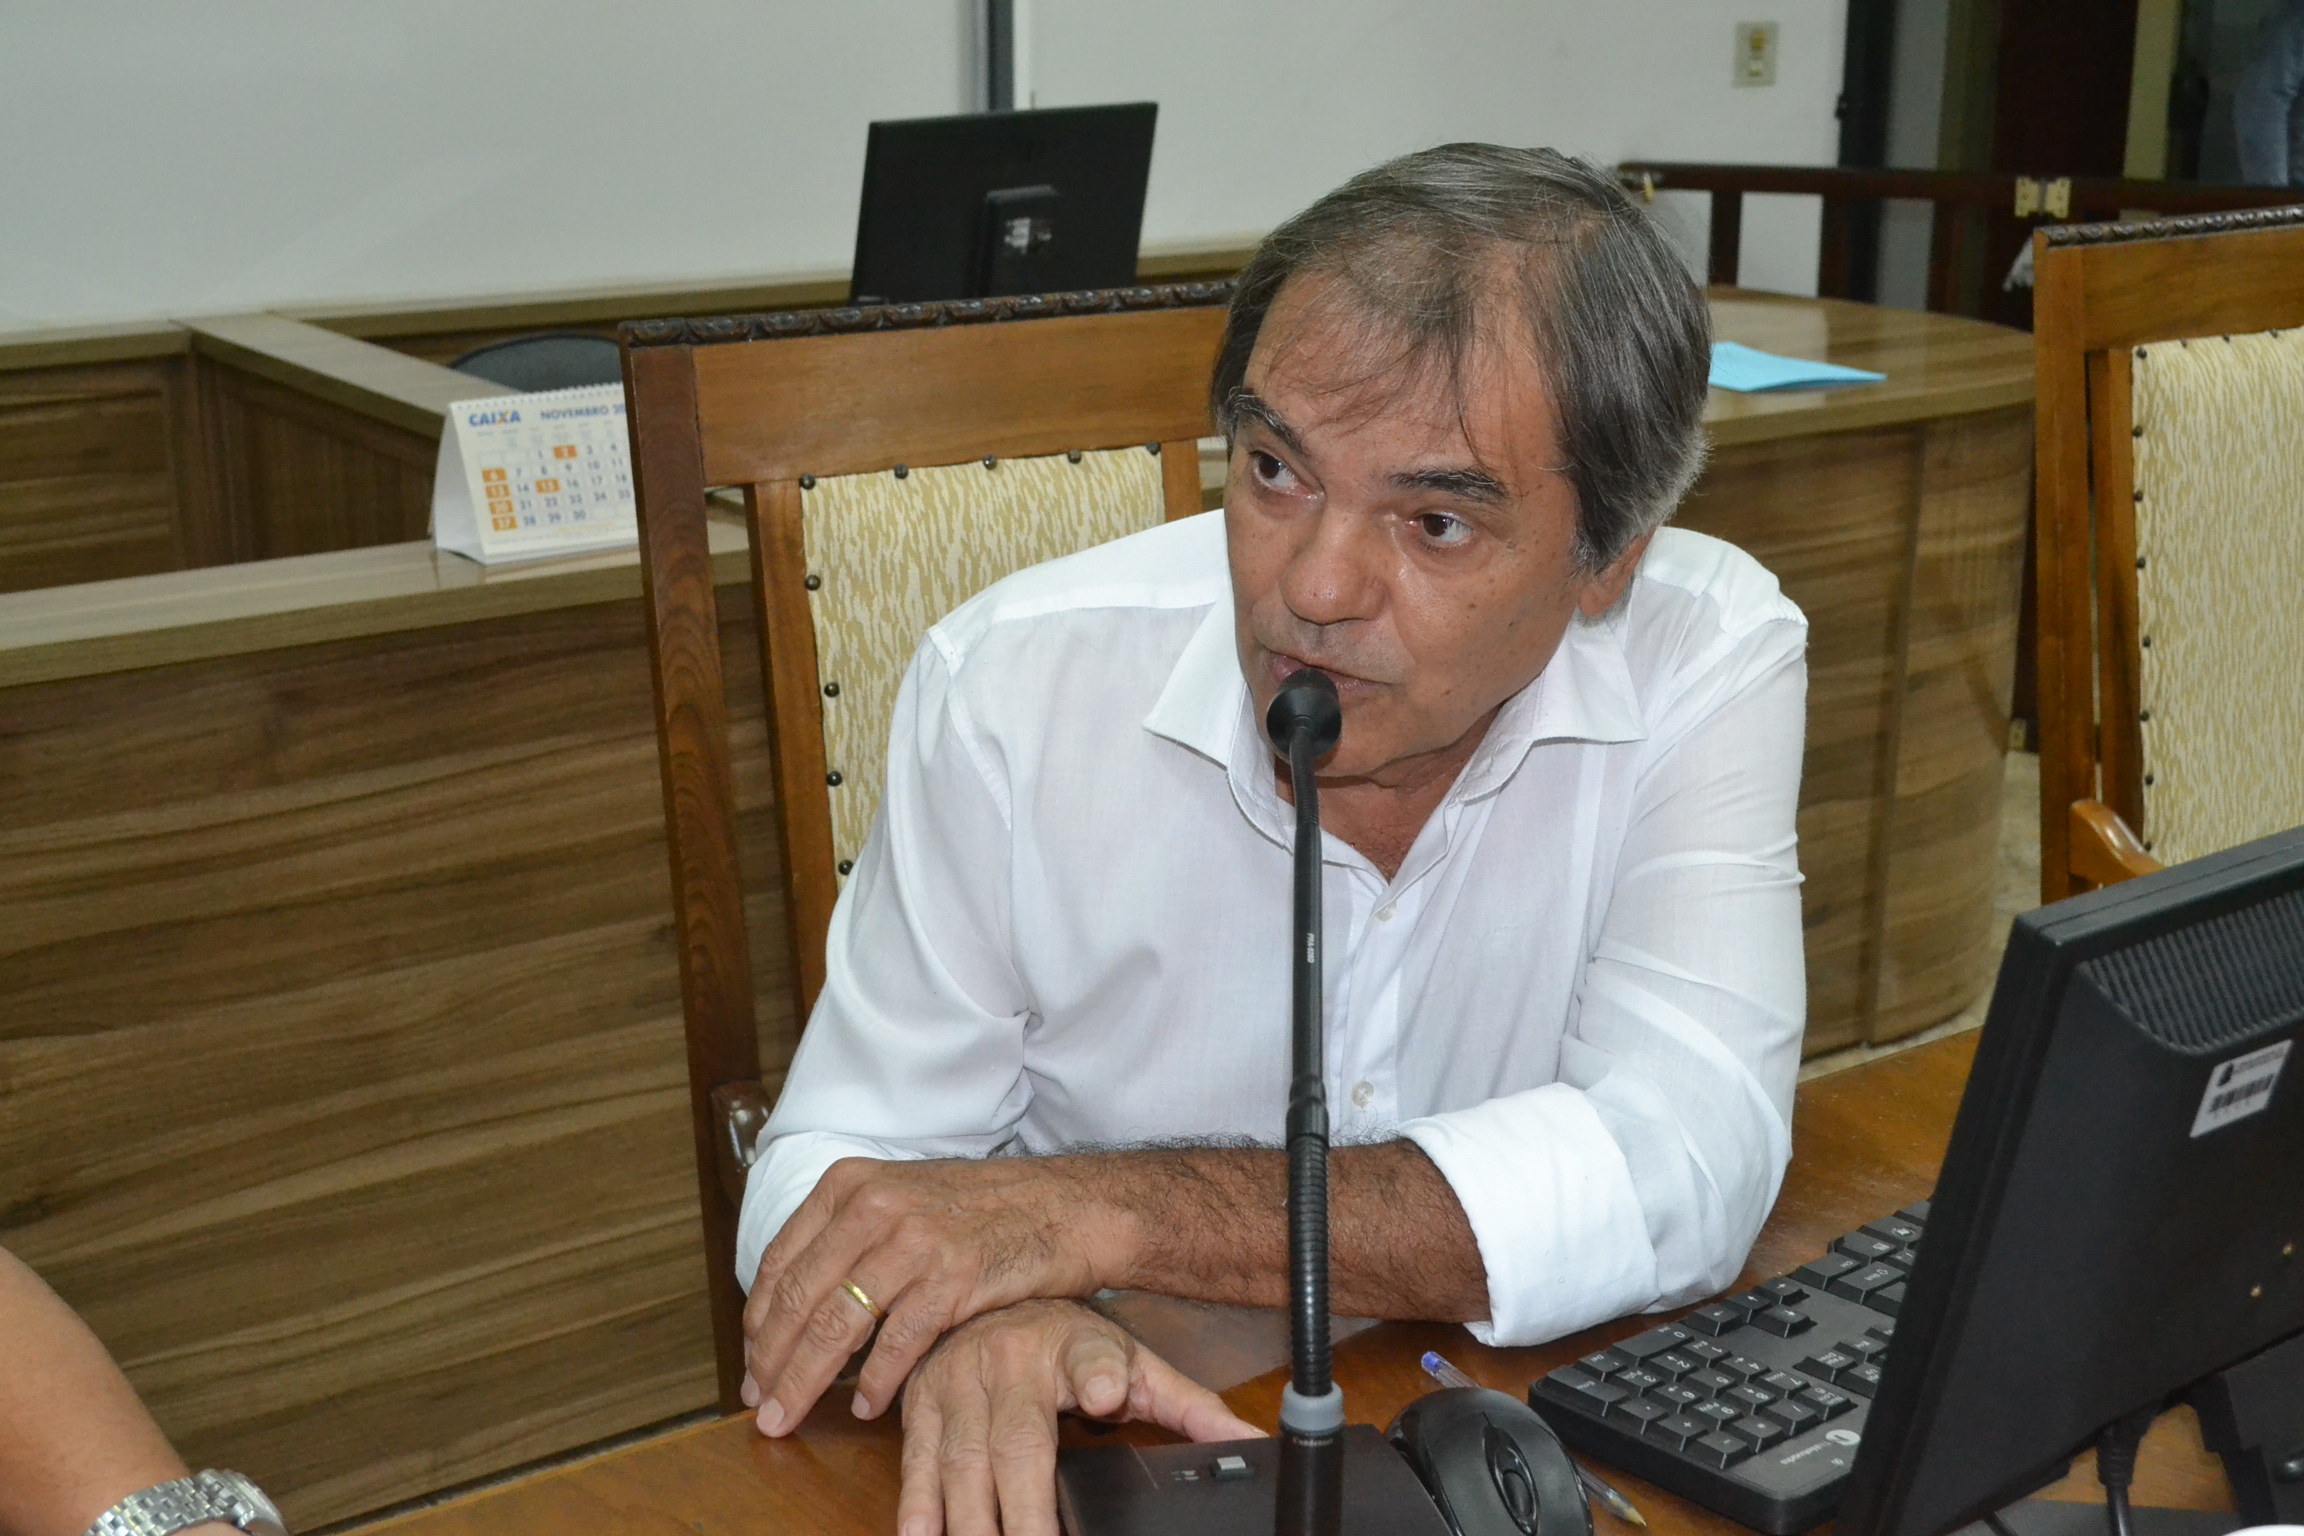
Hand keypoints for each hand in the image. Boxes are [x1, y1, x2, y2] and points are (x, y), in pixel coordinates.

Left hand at [742, 1157, 1124, 1434]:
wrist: (1065, 1205)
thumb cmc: (984, 1208)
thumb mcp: (903, 1195)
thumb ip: (850, 1234)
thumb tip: (796, 1298)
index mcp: (851, 1184)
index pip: (782, 1260)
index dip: (759, 1321)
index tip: (751, 1362)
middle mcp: (875, 1206)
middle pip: (800, 1298)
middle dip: (770, 1361)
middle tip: (759, 1404)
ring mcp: (913, 1241)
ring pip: (838, 1324)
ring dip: (805, 1380)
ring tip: (789, 1414)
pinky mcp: (952, 1278)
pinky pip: (896, 1344)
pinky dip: (875, 1382)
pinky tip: (864, 1406)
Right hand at [895, 1299, 1259, 1535]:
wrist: (984, 1294)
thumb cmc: (1064, 1341)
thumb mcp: (1131, 1361)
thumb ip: (1189, 1406)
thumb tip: (1252, 1441)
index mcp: (1068, 1344)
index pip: (1093, 1358)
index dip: (1100, 1375)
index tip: (1105, 1396)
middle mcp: (1006, 1361)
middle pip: (1017, 1444)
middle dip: (1027, 1511)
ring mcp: (955, 1385)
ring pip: (961, 1464)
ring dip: (970, 1525)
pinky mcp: (918, 1408)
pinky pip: (917, 1465)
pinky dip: (919, 1510)